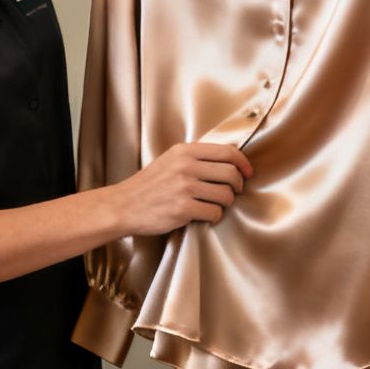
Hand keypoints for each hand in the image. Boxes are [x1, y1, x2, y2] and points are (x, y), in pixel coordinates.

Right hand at [108, 142, 253, 236]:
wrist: (122, 206)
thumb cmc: (146, 186)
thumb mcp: (168, 161)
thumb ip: (194, 158)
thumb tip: (229, 163)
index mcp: (184, 152)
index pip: (228, 152)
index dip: (244, 164)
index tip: (247, 173)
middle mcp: (185, 167)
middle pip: (231, 174)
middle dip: (237, 186)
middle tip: (232, 192)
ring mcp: (184, 188)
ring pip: (226, 195)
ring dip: (224, 203)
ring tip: (213, 205)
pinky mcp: (183, 209)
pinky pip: (214, 213)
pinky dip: (213, 217)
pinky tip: (202, 215)